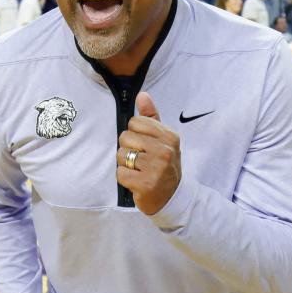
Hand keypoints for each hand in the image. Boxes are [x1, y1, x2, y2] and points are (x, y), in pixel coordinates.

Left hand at [116, 92, 181, 214]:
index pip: (135, 122)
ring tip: (139, 171)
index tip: (145, 146)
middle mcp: (165, 151)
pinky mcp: (146, 184)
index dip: (134, 134)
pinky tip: (136, 181)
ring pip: (121, 155)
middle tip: (141, 161)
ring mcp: (157, 168)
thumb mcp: (162, 140)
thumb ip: (151, 117)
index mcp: (169, 136)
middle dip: (128, 150)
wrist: (171, 197)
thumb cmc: (163, 165)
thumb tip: (142, 95)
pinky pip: (120, 173)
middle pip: (125, 137)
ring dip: (126, 165)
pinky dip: (124, 178)